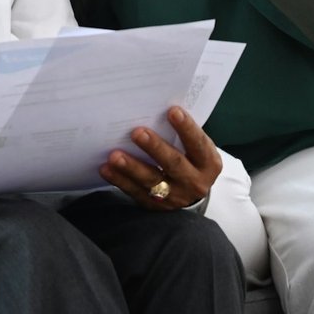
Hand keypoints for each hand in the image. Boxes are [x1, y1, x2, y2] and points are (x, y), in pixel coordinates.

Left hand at [99, 106, 222, 210]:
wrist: (190, 191)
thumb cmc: (190, 158)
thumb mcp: (195, 148)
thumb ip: (181, 134)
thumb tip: (155, 107)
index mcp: (208, 163)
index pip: (198, 144)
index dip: (186, 128)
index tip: (172, 111)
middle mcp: (194, 182)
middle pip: (174, 164)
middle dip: (155, 148)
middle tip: (137, 132)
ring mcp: (174, 196)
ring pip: (151, 181)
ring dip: (131, 167)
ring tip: (115, 155)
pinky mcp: (155, 206)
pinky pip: (134, 192)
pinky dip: (119, 180)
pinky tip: (106, 168)